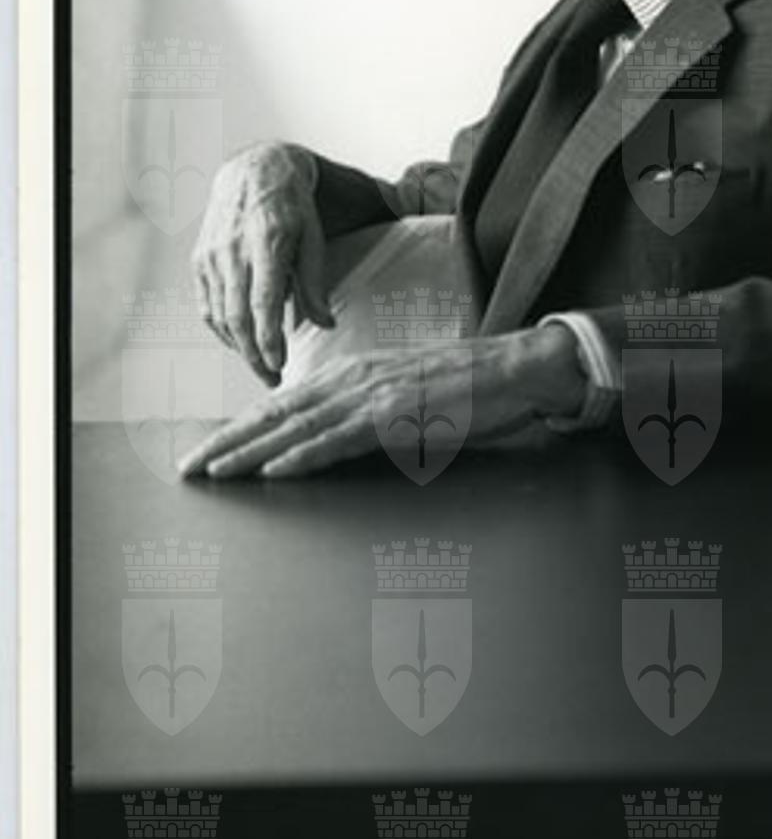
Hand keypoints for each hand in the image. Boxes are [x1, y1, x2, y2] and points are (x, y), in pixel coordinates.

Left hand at [177, 323, 588, 480]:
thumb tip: (334, 437)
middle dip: (229, 441)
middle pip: (279, 413)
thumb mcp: (406, 394)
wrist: (516, 368)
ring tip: (214, 471)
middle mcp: (356, 379)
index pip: (285, 402)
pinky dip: (304, 455)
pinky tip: (275, 469)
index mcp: (355, 373)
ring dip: (251, 451)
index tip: (208, 449)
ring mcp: (376, 395)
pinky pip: (341, 440)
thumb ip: (368, 411)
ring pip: (299, 427)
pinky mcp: (399, 416)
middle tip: (188, 468)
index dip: (242, 426)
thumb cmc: (466, 386)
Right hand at [190, 143, 334, 385]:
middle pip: (237, 317)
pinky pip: (207, 306)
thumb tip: (325, 324)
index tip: (279, 365)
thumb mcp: (313, 236)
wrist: (253, 171)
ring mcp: (211, 256)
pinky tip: (241, 342)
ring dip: (239, 347)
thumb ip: (314, 282)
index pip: (263, 301)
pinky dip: (222, 330)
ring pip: (219, 316)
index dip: (268, 338)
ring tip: (262, 364)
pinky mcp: (199, 261)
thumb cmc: (291, 206)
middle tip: (273, 379)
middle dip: (255, 355)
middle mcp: (233, 250)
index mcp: (267, 241)